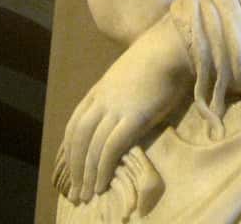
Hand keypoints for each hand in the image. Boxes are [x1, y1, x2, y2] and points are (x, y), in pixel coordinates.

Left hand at [57, 15, 191, 202]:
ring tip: (87, 194)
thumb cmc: (156, 58)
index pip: (74, 126)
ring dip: (86, 174)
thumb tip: (119, 112)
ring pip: (91, 147)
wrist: (171, 47)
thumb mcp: (126, 76)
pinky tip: (101, 183)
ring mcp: (116, 109)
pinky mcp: (134, 117)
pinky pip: (111, 148)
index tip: (71, 170)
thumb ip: (118, 94)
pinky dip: (103, 168)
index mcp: (98, 92)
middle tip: (75, 192)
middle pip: (78, 139)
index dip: (69, 151)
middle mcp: (101, 101)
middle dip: (74, 168)